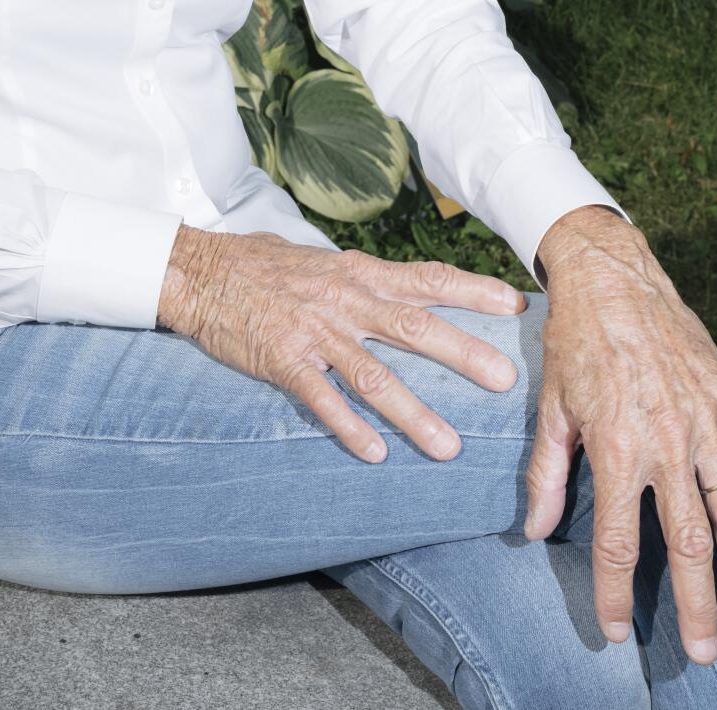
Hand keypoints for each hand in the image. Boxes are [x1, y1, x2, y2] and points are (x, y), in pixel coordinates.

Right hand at [156, 224, 525, 463]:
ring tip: (449, 448)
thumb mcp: (324, 261)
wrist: (202, 271)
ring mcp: (314, 331)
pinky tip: (375, 454)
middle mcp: (344, 299)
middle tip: (506, 381)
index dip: (471, 291)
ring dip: (413, 412)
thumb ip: (367, 279)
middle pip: (413, 327)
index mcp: (359, 274)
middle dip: (462, 354)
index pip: (426, 279)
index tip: (514, 305)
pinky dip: (348, 427)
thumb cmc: (265, 266)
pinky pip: (321, 398)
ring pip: (372, 374)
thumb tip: (413, 289)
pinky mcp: (283, 360)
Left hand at [526, 206, 716, 667]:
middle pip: (687, 541)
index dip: (617, 593)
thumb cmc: (575, 342)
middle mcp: (667, 440)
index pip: (620, 542)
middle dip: (696, 602)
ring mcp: (703, 420)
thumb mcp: (549, 407)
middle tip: (702, 651)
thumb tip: (535, 530)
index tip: (619, 630)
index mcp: (617, 447)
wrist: (613, 277)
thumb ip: (547, 474)